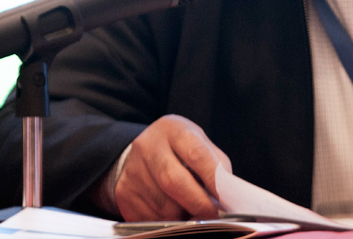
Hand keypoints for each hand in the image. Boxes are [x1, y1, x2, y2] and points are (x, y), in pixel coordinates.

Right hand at [115, 114, 232, 221]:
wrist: (144, 150)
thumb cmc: (181, 150)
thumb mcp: (200, 144)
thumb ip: (216, 166)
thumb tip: (228, 197)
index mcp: (173, 129)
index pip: (196, 153)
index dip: (213, 179)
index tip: (226, 198)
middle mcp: (148, 146)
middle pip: (174, 181)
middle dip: (198, 203)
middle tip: (213, 216)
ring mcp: (132, 169)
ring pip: (162, 205)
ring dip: (182, 216)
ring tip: (191, 212)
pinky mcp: (124, 192)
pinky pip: (148, 217)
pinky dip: (166, 223)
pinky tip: (172, 215)